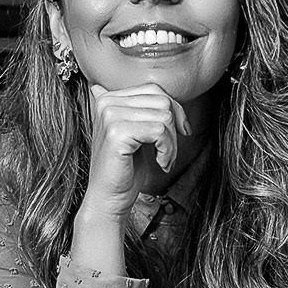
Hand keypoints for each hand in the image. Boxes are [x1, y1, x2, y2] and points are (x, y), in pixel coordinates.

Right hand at [83, 81, 189, 221]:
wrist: (109, 198)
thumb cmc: (126, 169)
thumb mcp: (138, 133)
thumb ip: (144, 110)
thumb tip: (161, 94)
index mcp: (108, 99)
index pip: (154, 89)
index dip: (175, 110)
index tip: (180, 132)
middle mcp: (106, 102)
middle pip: (162, 100)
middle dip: (175, 128)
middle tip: (169, 152)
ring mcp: (110, 116)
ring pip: (164, 116)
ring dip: (172, 143)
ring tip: (164, 160)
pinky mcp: (117, 133)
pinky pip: (159, 131)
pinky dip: (167, 150)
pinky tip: (160, 163)